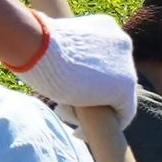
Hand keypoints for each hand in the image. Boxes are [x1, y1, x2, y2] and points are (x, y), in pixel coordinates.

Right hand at [18, 12, 138, 119]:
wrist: (40, 46)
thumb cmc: (34, 42)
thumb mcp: (54, 42)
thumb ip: (65, 51)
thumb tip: (54, 59)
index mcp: (106, 28)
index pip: (106, 60)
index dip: (90, 79)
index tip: (74, 91)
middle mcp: (122, 43)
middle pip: (114, 78)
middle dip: (96, 96)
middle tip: (74, 110)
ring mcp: (127, 64)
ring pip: (118, 96)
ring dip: (98, 111)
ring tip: (74, 125)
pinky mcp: (124, 87)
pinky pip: (123, 113)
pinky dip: (106, 125)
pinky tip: (81, 132)